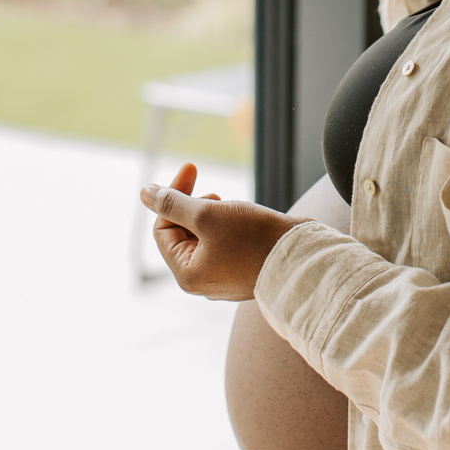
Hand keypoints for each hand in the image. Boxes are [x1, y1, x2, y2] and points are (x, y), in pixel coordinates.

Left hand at [141, 163, 303, 299]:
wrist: (304, 257)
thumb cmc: (255, 238)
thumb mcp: (207, 214)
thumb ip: (173, 203)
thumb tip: (145, 193)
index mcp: (187, 274)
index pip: (163, 228)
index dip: (173, 196)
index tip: (192, 167)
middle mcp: (203, 281)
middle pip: (184, 233)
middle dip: (197, 207)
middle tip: (219, 196)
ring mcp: (225, 278)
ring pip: (207, 237)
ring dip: (215, 215)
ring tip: (236, 210)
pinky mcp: (245, 271)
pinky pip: (227, 244)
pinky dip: (232, 227)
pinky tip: (249, 221)